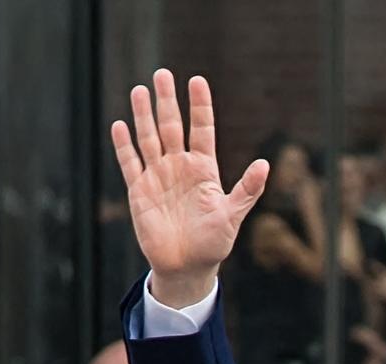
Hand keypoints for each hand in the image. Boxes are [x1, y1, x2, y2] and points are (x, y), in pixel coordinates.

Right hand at [110, 69, 269, 305]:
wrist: (187, 268)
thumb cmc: (213, 244)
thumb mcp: (232, 216)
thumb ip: (247, 190)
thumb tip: (265, 165)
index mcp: (204, 169)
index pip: (201, 129)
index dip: (199, 106)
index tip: (197, 81)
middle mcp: (179, 167)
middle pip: (171, 126)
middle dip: (166, 101)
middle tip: (162, 74)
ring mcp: (158, 177)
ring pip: (149, 138)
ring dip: (143, 115)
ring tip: (139, 90)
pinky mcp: (140, 192)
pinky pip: (130, 164)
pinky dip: (125, 146)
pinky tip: (120, 125)